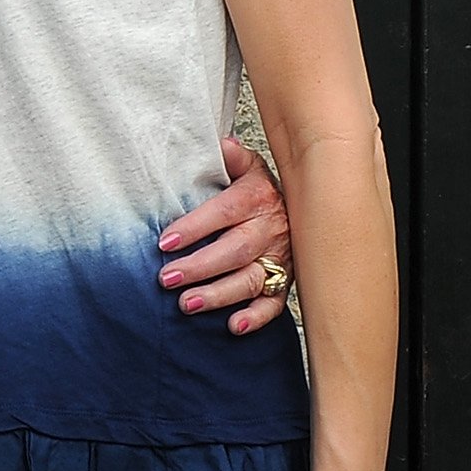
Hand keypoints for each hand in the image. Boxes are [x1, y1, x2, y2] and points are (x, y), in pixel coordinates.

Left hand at [159, 138, 294, 333]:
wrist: (306, 207)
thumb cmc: (261, 189)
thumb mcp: (248, 166)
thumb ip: (232, 157)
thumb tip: (221, 144)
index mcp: (257, 199)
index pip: (224, 213)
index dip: (195, 227)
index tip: (164, 241)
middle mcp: (270, 230)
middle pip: (235, 251)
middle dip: (200, 267)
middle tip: (167, 278)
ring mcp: (280, 258)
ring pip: (252, 280)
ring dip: (220, 295)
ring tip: (187, 304)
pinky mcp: (286, 280)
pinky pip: (275, 303)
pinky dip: (257, 316)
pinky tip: (233, 326)